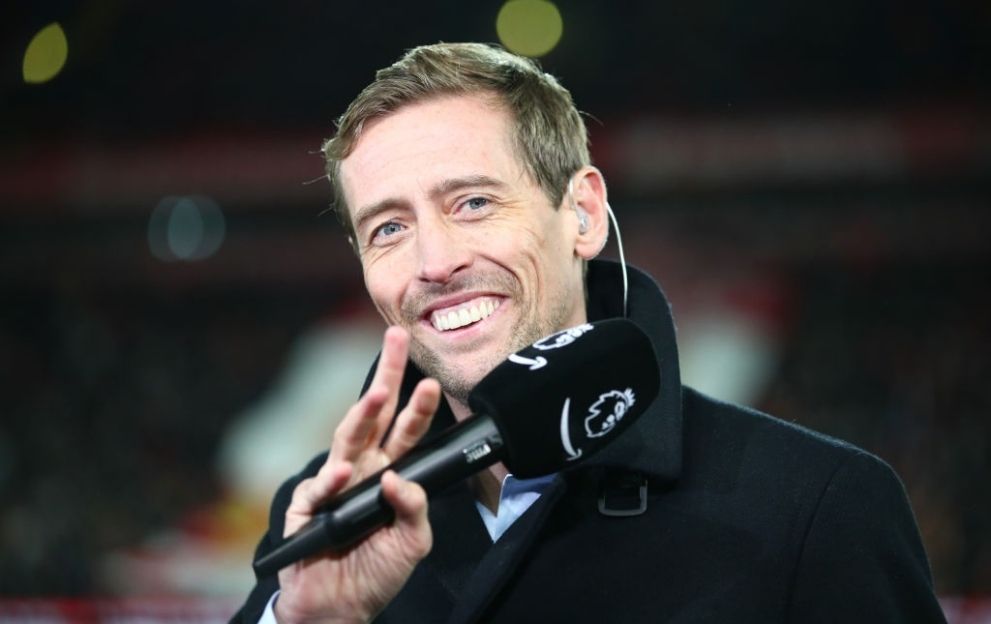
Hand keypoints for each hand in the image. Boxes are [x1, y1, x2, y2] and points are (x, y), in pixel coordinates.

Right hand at [275, 326, 440, 623]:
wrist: (340, 608)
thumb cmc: (377, 573)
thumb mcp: (412, 544)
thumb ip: (415, 511)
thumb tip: (400, 479)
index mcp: (389, 473)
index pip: (406, 431)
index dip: (418, 406)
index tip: (431, 381)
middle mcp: (363, 470)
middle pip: (374, 415)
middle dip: (386, 376)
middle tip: (396, 338)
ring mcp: (334, 484)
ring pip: (347, 439)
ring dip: (362, 414)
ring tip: (378, 395)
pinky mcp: (307, 507)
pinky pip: (320, 487)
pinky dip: (331, 481)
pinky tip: (344, 474)